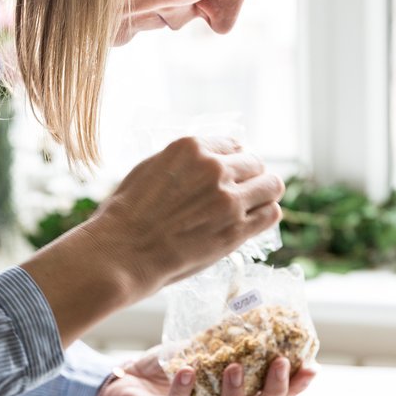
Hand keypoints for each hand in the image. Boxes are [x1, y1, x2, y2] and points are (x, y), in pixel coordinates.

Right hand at [79, 135, 284, 304]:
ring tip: (254, 205)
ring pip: (272, 186)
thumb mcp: (151, 168)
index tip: (233, 173)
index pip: (234, 145)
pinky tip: (255, 221)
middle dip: (250, 177)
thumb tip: (206, 160)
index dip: (234, 161)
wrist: (123, 251)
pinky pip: (271, 213)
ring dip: (264, 194)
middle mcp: (214, 168)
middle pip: (255, 163)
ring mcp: (228, 199)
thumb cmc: (128, 213)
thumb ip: (185, 162)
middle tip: (242, 193)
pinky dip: (266, 215)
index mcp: (191, 148)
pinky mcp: (236, 229)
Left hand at [95, 347, 316, 395]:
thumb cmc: (165, 369)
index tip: (312, 368)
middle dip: (274, 394)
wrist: (120, 387)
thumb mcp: (198, 349)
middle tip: (282, 365)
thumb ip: (222, 339)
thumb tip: (249, 307)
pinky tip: (188, 371)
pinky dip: (183, 394)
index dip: (294, 389)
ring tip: (235, 366)